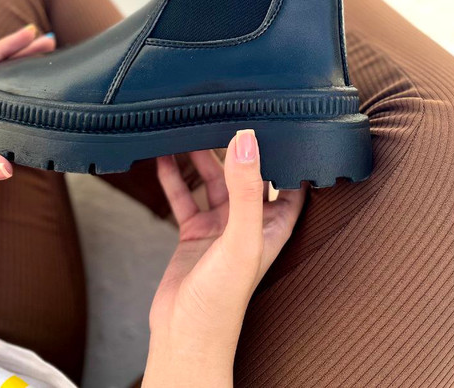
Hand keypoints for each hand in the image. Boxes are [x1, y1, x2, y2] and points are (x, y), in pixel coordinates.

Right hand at [143, 130, 307, 387]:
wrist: (184, 339)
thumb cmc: (222, 303)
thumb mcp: (239, 239)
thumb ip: (244, 190)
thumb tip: (246, 142)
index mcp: (274, 225)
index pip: (290, 180)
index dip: (287, 151)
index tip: (277, 119)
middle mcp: (250, 223)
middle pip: (247, 174)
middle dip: (236, 147)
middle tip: (223, 114)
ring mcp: (220, 228)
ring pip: (214, 181)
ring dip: (202, 158)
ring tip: (190, 127)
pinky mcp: (194, 234)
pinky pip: (186, 197)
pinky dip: (176, 178)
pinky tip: (164, 158)